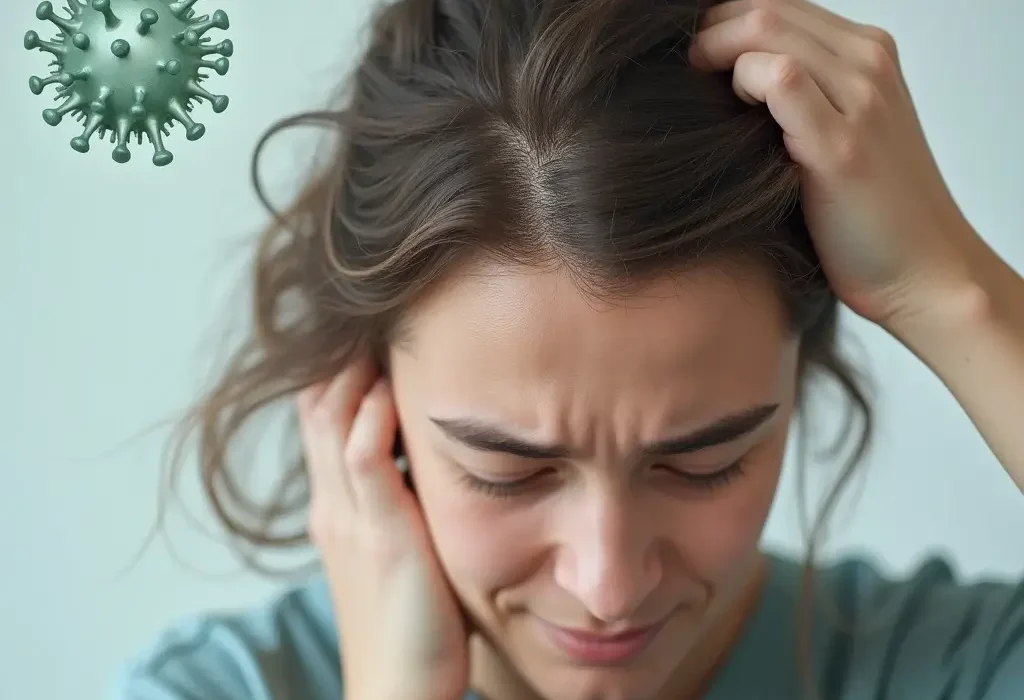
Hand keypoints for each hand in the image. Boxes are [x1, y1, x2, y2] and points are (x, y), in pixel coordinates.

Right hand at [297, 359, 468, 699]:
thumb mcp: (399, 550)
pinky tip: (393, 391)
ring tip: (389, 331)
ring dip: (355, 372)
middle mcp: (333, 505)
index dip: (342, 370)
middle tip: (384, 315)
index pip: (324, 417)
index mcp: (337, 507)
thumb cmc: (413, 623)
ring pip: (332, 421)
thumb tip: (426, 459)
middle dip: (345, 355)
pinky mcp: (381, 536)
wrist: (399, 691)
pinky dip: (372, 418)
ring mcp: (351, 518)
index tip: (380, 333)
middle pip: (318, 406)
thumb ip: (401, 503)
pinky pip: (363, 460)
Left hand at [690, 0, 984, 328]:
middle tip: (678, 67)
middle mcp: (869, 63)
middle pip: (766, 6)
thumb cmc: (870, 215)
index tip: (690, 54)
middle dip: (708, 28)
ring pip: (767, 27)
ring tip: (690, 84)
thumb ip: (799, 99)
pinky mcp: (842, 145)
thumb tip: (724, 84)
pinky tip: (729, 113)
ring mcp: (861, 99)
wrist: (924, 272)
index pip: (780, 5)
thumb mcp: (838, 135)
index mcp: (868, 55)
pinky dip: (740, 82)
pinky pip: (780, 78)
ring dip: (713, 48)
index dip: (724, 21)